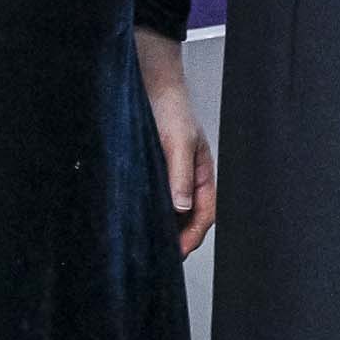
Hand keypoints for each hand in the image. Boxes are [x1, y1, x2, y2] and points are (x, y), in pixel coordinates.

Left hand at [135, 27, 215, 255]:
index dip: (193, 236)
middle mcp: (186, 179)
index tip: (177, 252)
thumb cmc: (170, 107)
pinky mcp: (148, 173)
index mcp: (202, 174)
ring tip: (146, 245)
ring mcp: (167, 177)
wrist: (146, 83)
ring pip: (169, 211)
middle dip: (178, 238)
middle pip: (187, 218)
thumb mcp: (178, 141)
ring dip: (161, 228)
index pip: (205, 213)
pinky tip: (134, 220)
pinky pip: (151, 199)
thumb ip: (180, 175)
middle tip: (160, 257)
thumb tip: (182, 208)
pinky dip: (146, 213)